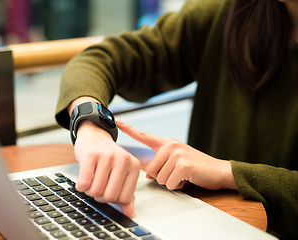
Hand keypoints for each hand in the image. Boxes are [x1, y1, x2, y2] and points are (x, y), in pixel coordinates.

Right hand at [73, 120, 140, 216]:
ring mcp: (107, 156)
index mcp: (134, 166)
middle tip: (97, 188)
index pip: (125, 198)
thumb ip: (126, 193)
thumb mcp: (121, 172)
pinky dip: (81, 187)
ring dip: (89, 192)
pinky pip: (84, 183)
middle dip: (100, 197)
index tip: (108, 191)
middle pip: (110, 196)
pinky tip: (82, 180)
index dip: (114, 200)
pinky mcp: (91, 155)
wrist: (94, 135)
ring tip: (90, 183)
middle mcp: (123, 159)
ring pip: (96, 191)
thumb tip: (129, 212)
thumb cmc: (108, 157)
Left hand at [116, 119, 236, 190]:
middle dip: (162, 177)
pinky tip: (187, 179)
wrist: (219, 171)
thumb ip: (162, 162)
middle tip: (176, 173)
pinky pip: (169, 183)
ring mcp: (177, 154)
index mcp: (167, 143)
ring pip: (159, 178)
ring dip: (170, 182)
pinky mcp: (182, 165)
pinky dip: (177, 186)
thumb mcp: (177, 160)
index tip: (118, 121)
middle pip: (150, 169)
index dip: (129, 129)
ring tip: (183, 175)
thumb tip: (148, 173)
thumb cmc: (197, 167)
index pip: (145, 136)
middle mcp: (171, 146)